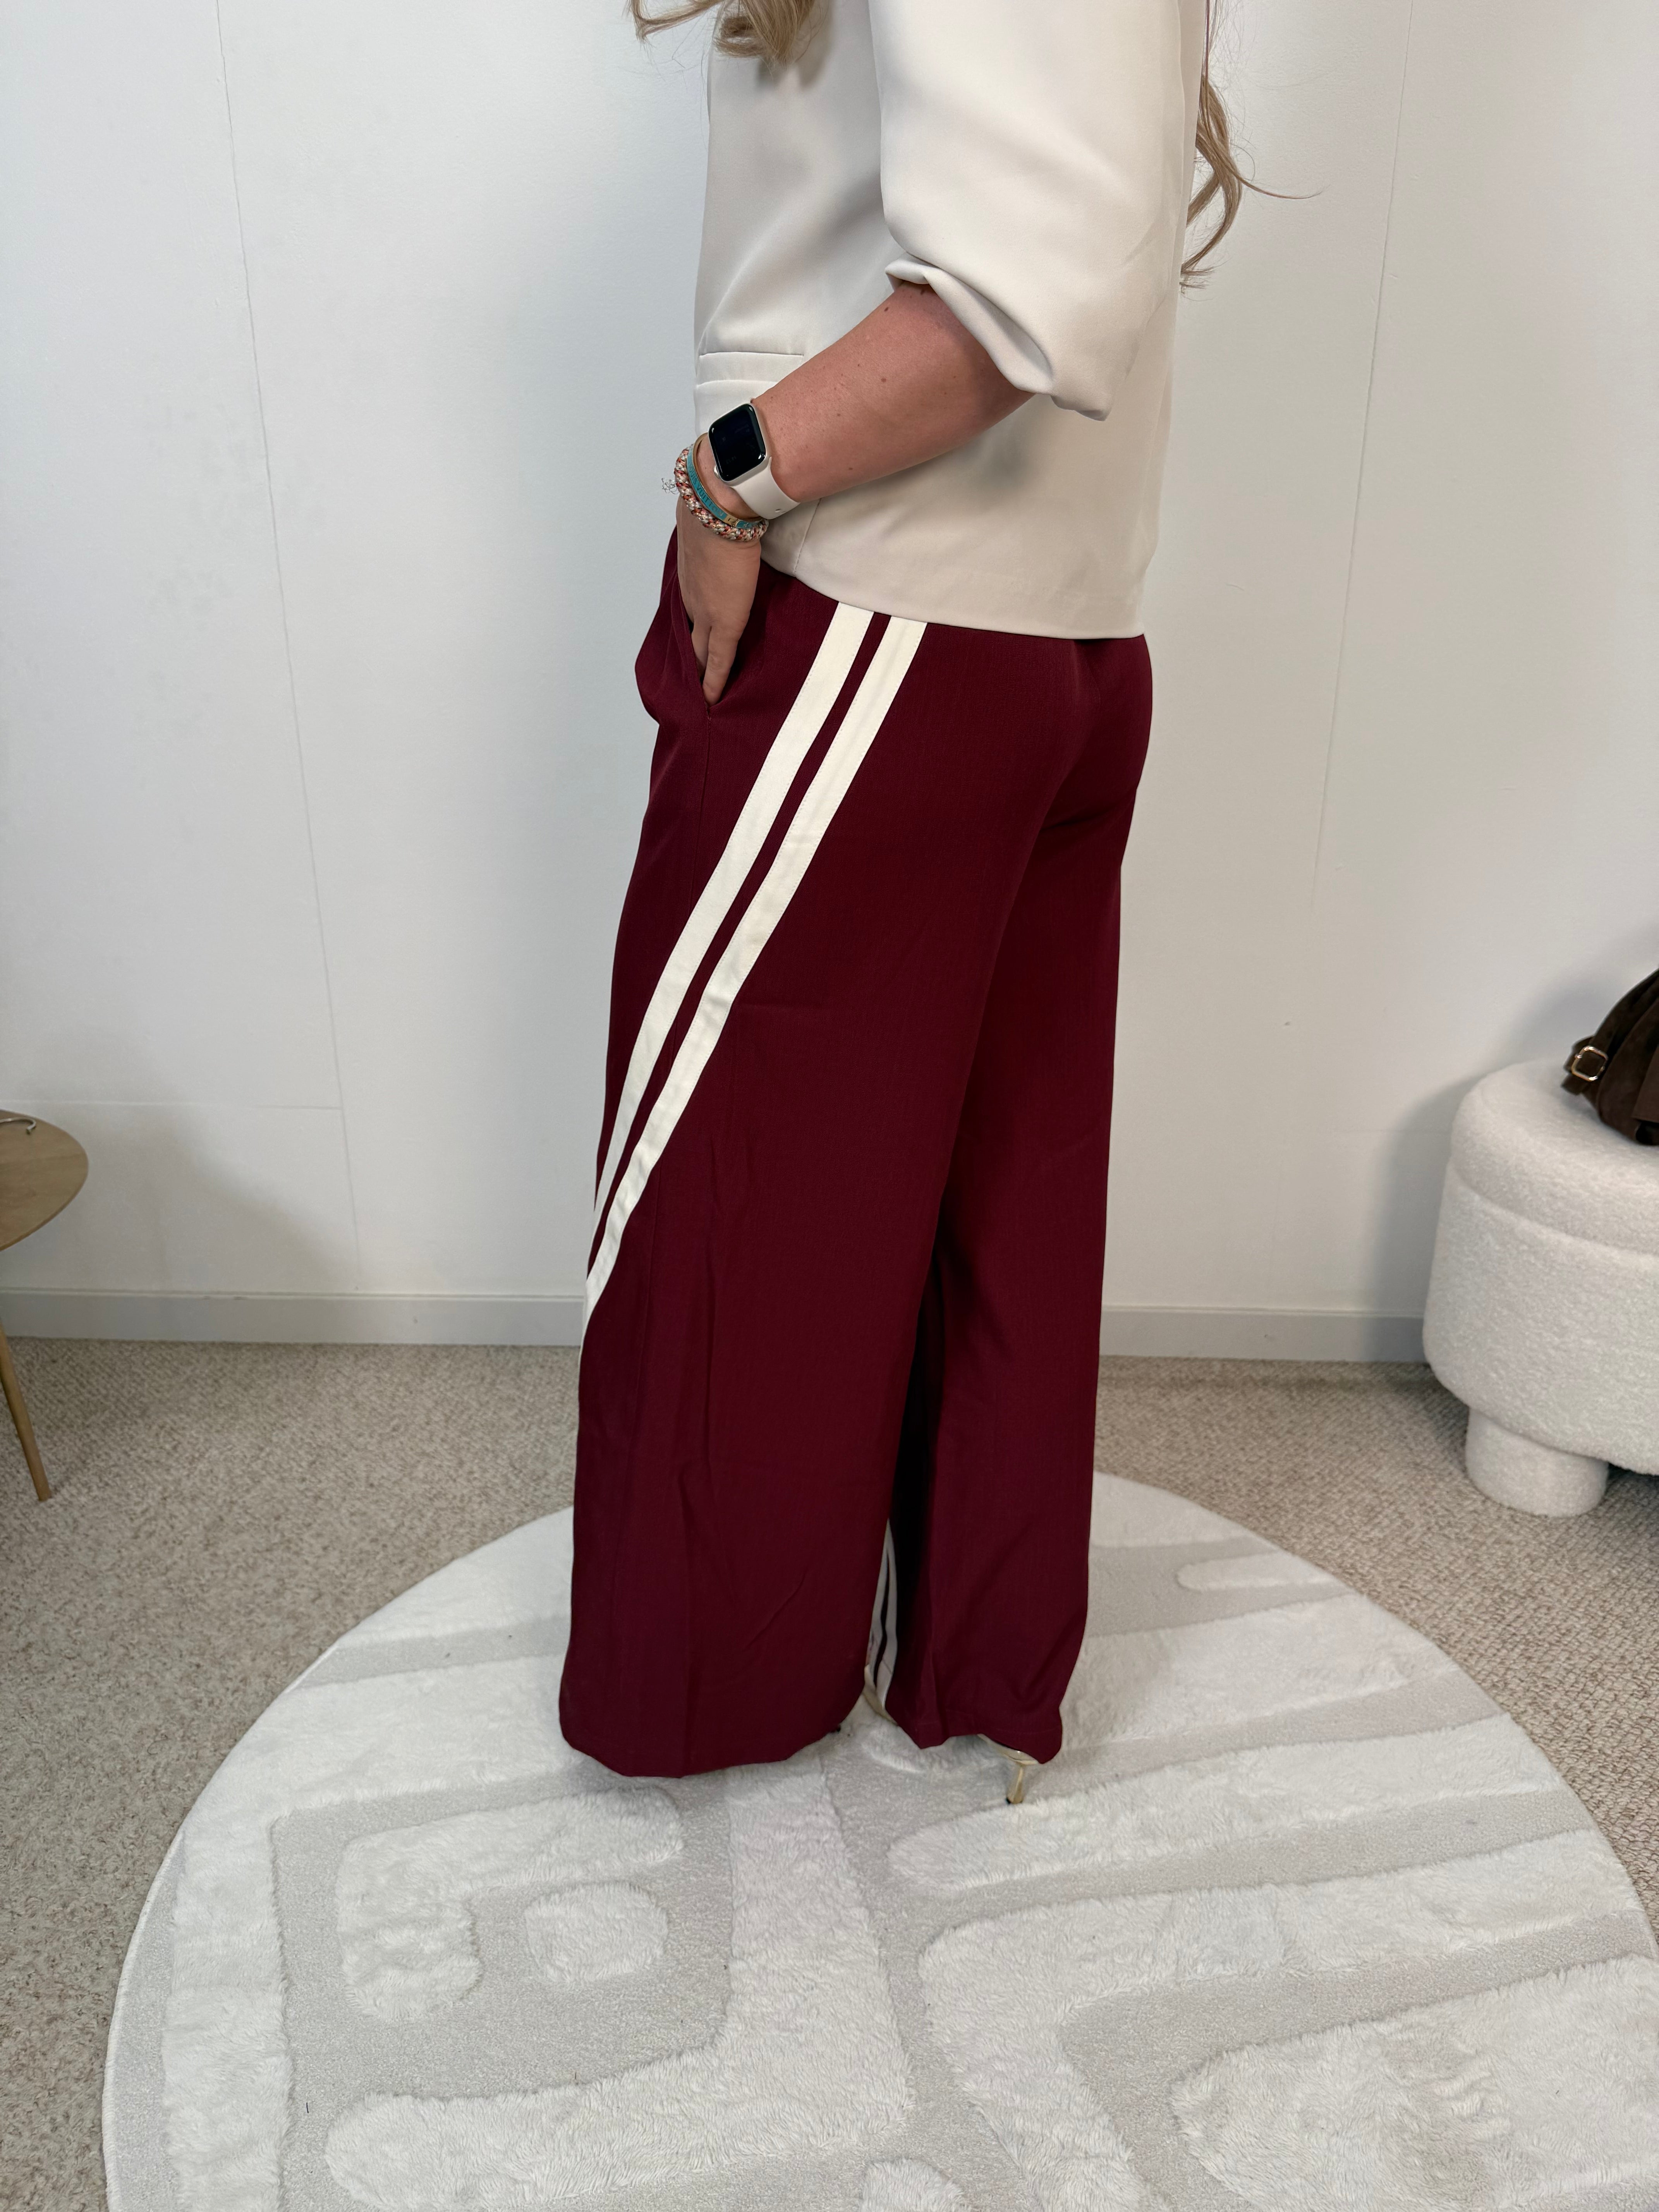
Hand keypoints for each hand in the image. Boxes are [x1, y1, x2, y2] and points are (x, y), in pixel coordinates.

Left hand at [676, 436, 761, 705]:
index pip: (691, 604)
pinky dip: (714, 681)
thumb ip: (725, 519)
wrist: (721, 502)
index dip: (693, 623)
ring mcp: (704, 610)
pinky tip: (712, 700)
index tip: (692, 637)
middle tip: (690, 676)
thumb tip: (739, 506)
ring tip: (702, 691)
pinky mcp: (722, 623)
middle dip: (689, 654)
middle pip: (688, 633)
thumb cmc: (721, 499)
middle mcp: (692, 593)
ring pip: (698, 650)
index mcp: (692, 569)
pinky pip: (717, 661)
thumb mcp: (716, 512)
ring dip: (700, 670)